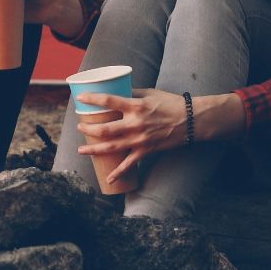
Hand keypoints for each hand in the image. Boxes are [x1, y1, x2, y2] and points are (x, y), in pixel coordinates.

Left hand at [73, 88, 203, 181]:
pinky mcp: (146, 150)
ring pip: (112, 147)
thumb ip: (132, 93)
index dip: (92, 99)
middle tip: (79, 126)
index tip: (80, 98)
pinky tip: (109, 178)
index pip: (109, 101)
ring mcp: (140, 139)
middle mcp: (135, 123)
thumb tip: (116, 90)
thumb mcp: (150, 93)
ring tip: (82, 149)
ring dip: (95, 149)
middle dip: (89, 128)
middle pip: (105, 129)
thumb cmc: (170, 103)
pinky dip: (119, 173)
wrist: (191, 120)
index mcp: (136, 106)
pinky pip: (130, 164)